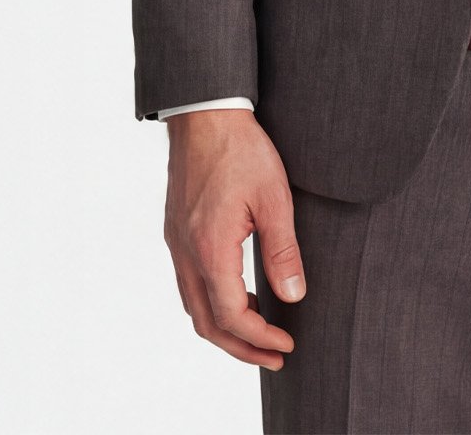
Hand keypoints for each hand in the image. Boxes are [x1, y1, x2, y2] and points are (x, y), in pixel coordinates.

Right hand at [163, 107, 303, 371]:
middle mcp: (186, 253)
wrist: (205, 114)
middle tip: (274, 356)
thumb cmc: (241, 149)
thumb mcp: (274, 197)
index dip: (260, 338)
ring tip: (260, 331)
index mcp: (210, 249)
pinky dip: (212, 303)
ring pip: (194, 307)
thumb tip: (294, 297)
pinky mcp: (176, 232)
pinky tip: (239, 293)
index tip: (286, 343)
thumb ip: (283, 250)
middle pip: (207, 324)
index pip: (232, 316)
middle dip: (241, 348)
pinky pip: (188, 284)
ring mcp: (176, 243)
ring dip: (225, 328)